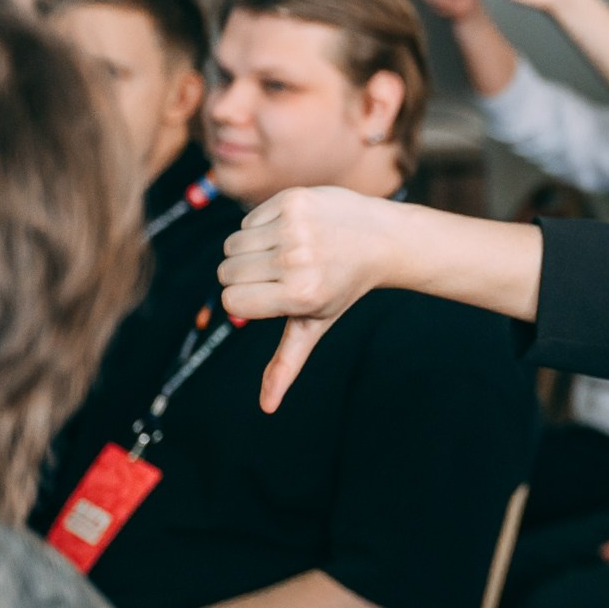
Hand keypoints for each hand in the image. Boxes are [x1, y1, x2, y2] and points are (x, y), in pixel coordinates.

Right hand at [217, 186, 406, 410]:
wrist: (382, 239)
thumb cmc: (342, 286)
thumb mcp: (316, 323)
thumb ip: (287, 362)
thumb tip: (267, 407)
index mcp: (299, 296)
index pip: (232, 299)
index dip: (246, 299)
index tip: (272, 295)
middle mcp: (297, 261)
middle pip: (227, 271)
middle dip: (246, 274)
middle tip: (281, 273)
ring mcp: (295, 228)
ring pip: (233, 243)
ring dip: (251, 249)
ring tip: (288, 252)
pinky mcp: (293, 200)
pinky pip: (248, 219)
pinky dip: (262, 225)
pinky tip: (295, 231)